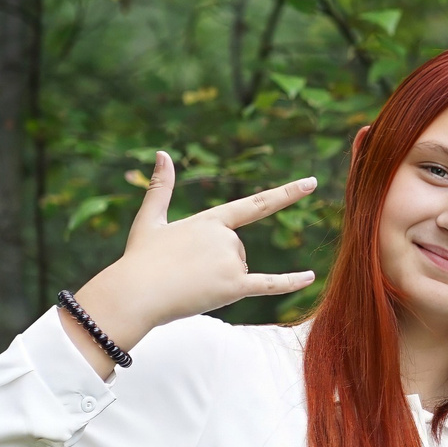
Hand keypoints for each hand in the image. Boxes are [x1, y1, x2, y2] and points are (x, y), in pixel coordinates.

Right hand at [66, 151, 318, 375]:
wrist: (135, 293)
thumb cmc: (140, 258)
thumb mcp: (150, 220)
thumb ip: (161, 188)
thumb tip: (162, 153)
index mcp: (211, 220)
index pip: (256, 204)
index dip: (286, 193)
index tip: (312, 182)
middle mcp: (227, 237)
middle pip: (238, 252)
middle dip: (216, 265)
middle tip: (185, 272)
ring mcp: (232, 261)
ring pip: (240, 272)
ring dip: (219, 281)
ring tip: (189, 284)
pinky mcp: (234, 287)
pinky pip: (269, 285)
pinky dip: (290, 282)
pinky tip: (311, 277)